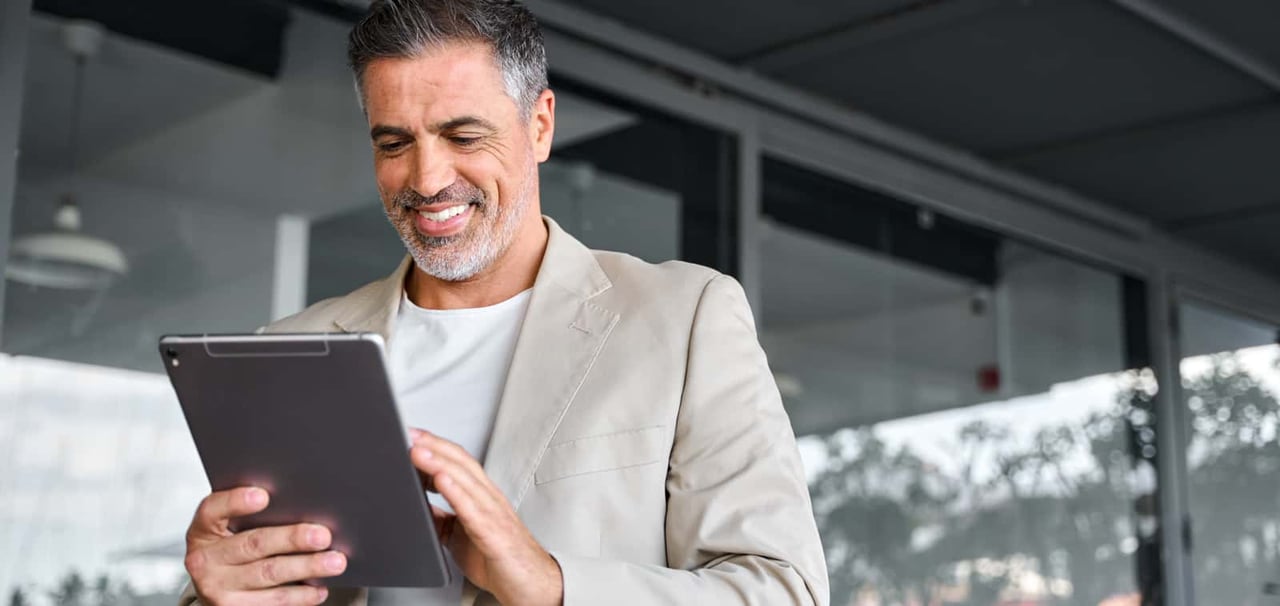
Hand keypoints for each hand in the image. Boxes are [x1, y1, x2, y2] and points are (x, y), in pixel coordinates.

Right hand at [184, 487, 347, 605]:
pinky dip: (301, 595)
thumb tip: (303, 503)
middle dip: (292, 539)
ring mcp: (217, 589)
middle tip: (323, 535)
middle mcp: (204, 560)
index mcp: (203, 530)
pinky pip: (273, 601)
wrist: (217, 587)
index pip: (213, 510)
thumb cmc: (232, 548)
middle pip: (253, 544)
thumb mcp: (231, 528)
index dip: (236, 501)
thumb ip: (254, 515)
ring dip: (307, 567)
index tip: (264, 495)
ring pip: (269, 574)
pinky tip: (319, 587)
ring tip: (335, 561)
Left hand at [409, 429, 562, 605]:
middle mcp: (488, 498)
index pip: (458, 461)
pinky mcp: (492, 532)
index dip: (435, 445)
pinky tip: (440, 480)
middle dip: (433, 445)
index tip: (412, 435)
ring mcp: (492, 512)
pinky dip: (455, 491)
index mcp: (481, 496)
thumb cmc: (498, 559)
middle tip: (410, 434)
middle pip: (460, 462)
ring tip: (417, 451)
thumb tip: (420, 508)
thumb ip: (442, 519)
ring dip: (439, 462)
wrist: (527, 583)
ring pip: (465, 479)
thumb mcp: (460, 535)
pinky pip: (472, 508)